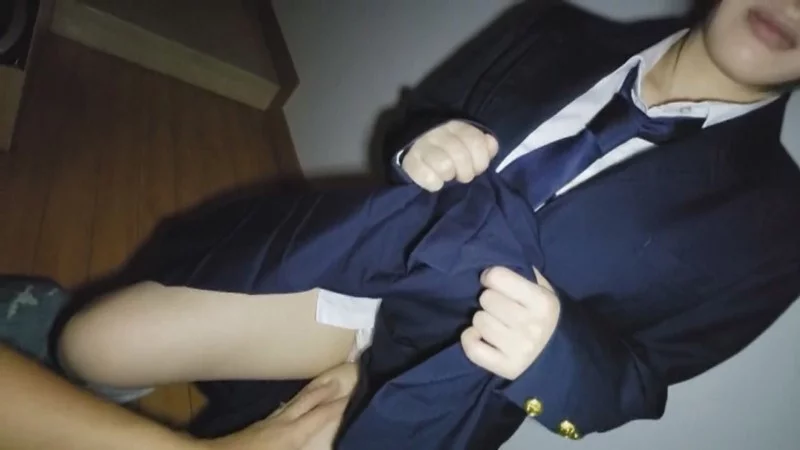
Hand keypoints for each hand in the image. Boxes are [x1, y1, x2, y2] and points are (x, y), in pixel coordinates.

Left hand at [209, 363, 358, 449]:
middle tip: (343, 375)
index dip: (339, 405)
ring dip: (312, 393)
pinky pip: (285, 410)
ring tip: (325, 384)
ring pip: (295, 402)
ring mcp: (268, 422)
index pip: (321, 415)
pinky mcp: (258, 427)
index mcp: (290, 433)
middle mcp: (281, 422)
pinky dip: (297, 404)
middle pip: (308, 400)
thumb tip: (319, 442)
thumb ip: (299, 445)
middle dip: (327, 390)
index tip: (354, 394)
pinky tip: (295, 407)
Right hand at [402, 120, 498, 191]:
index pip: (475, 141)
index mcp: (455, 126)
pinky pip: (427, 177)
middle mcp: (437, 132)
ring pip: (444, 166)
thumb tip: (490, 144)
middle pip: (460, 155)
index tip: (477, 169)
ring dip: (448, 175)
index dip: (480, 161)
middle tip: (462, 175)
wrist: (415, 151)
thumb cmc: (448, 151)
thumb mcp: (468, 145)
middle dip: (466, 172)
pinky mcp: (409, 162)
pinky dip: (433, 183)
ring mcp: (421, 146)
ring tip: (446, 176)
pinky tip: (435, 181)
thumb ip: (483, 145)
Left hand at [461, 267, 559, 379]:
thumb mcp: (546, 292)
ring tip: (495, 323)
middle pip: (486, 299)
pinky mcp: (506, 367)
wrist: (562, 360)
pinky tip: (480, 337)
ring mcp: (519, 348)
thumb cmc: (548, 318)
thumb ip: (527, 273)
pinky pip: (472, 347)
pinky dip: (471, 339)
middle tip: (499, 307)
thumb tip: (502, 254)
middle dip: (489, 300)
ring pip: (478, 321)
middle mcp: (531, 325)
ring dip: (482, 320)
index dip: (490, 276)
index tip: (493, 282)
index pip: (497, 276)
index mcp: (542, 302)